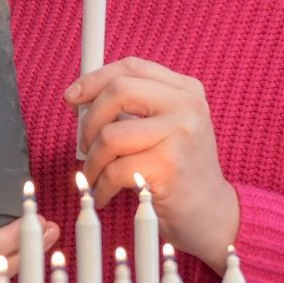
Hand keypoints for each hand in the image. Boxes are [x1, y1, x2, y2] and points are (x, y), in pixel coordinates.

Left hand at [67, 57, 239, 266]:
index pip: (132, 67)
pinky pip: (114, 170)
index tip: (72, 97)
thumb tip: (79, 98)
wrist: (211, 215)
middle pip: (118, 92)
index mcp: (186, 91)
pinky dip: (100, 186)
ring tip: (95, 176)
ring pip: (110, 136)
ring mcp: (180, 135)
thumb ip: (132, 108)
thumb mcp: (165, 128)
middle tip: (84, 145)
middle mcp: (187, 107)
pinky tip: (104, 195)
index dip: (95, 80)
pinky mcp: (167, 167)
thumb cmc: (179, 171)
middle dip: (89, 121)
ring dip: (92, 161)